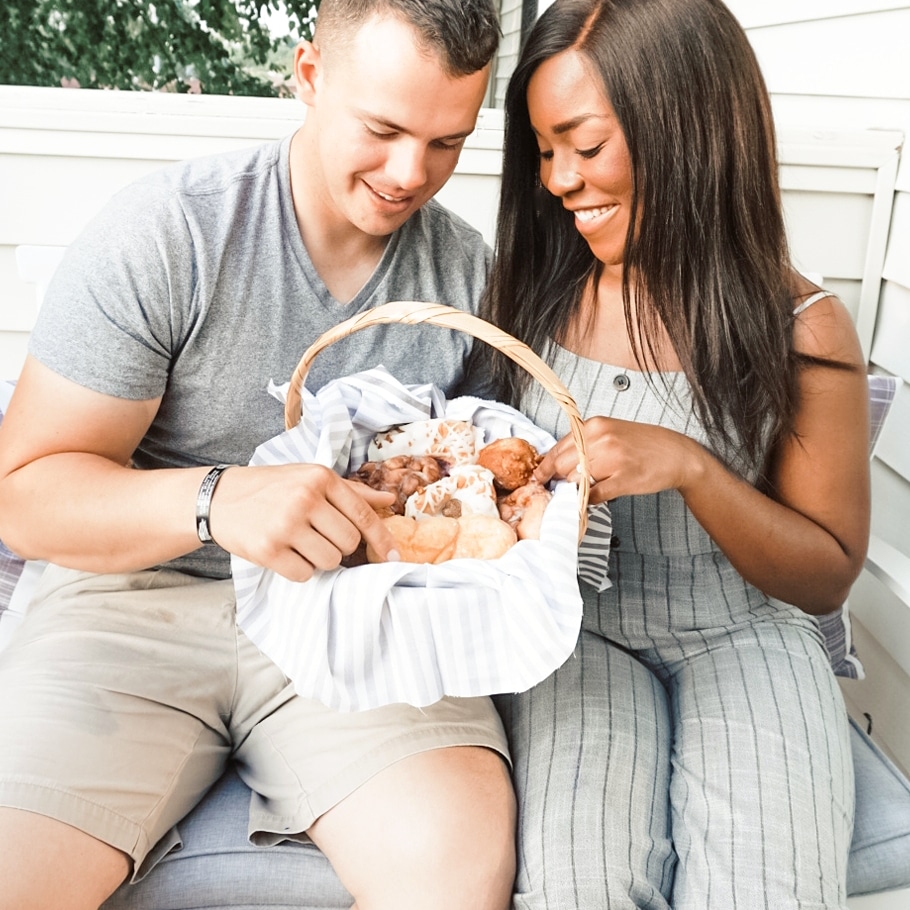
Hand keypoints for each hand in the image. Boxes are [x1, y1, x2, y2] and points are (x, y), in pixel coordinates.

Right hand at [209, 464, 396, 581]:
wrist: (219, 498)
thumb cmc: (272, 488)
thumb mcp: (310, 478)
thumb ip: (351, 491)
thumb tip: (389, 499)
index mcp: (321, 477)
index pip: (363, 515)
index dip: (382, 540)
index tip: (392, 556)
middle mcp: (305, 498)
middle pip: (348, 542)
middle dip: (339, 546)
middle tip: (317, 536)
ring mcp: (285, 524)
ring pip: (329, 561)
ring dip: (319, 559)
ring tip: (299, 543)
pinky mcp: (268, 549)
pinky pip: (304, 574)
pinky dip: (298, 570)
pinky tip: (285, 553)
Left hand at [534, 416, 705, 503]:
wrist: (677, 454)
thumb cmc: (644, 444)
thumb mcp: (611, 432)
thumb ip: (585, 443)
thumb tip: (557, 462)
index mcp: (595, 425)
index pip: (558, 448)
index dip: (545, 466)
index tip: (538, 477)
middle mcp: (602, 439)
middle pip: (562, 465)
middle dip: (556, 479)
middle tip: (556, 488)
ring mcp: (613, 460)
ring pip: (575, 480)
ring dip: (573, 490)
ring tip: (579, 491)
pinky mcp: (624, 479)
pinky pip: (594, 494)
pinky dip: (590, 499)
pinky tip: (595, 496)